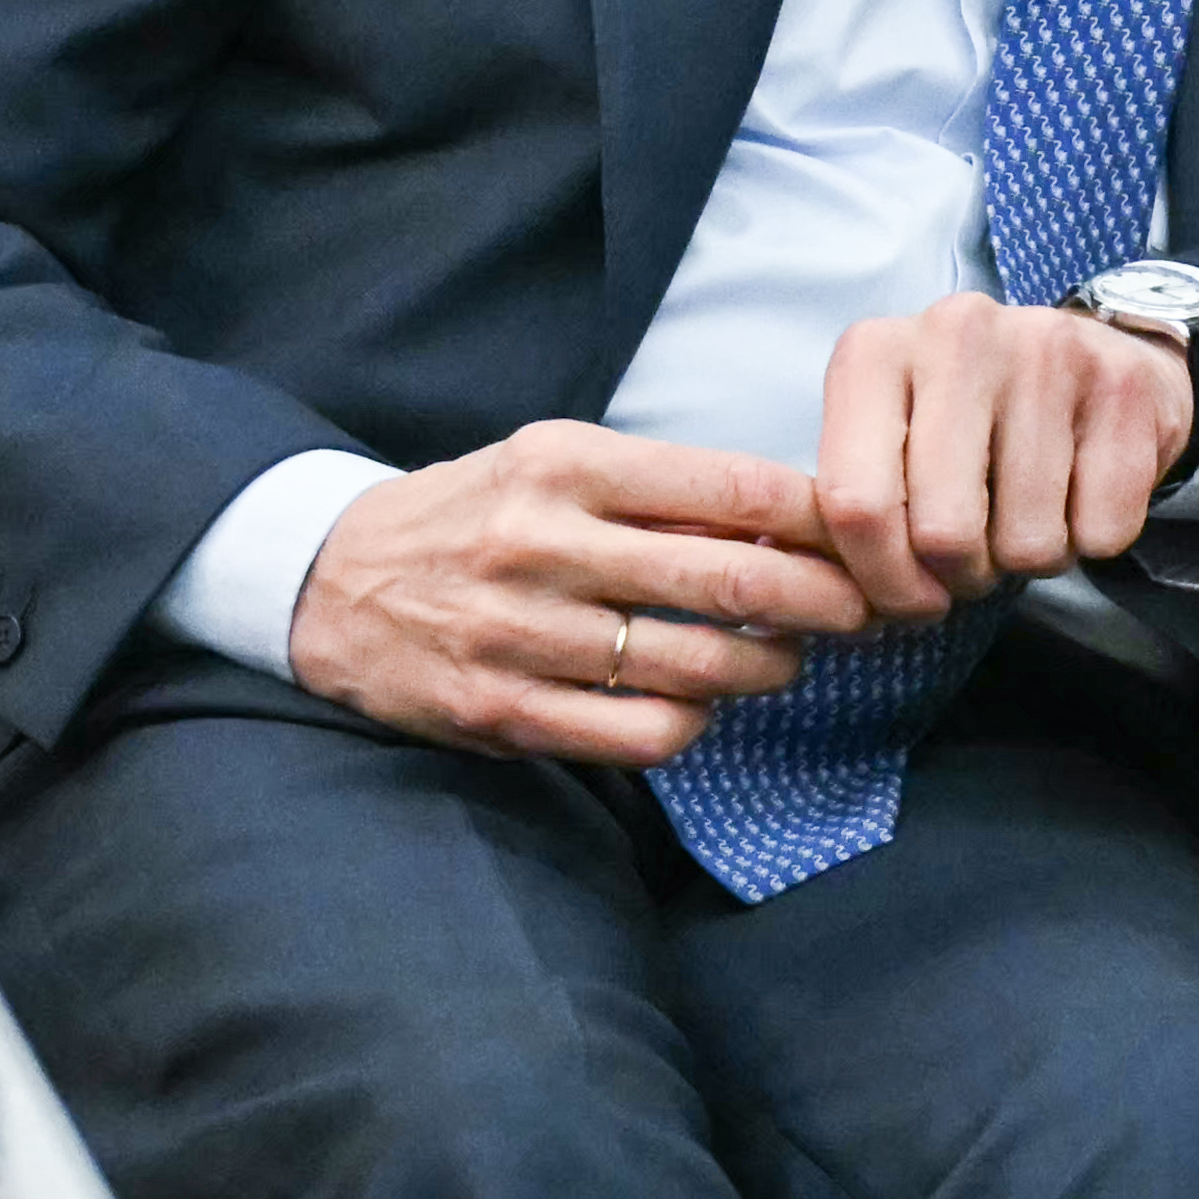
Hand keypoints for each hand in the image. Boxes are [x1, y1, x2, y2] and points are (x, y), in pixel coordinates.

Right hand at [287, 423, 876, 764]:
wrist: (329, 582)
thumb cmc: (478, 512)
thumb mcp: (559, 464)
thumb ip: (665, 489)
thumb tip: (798, 514)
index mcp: (568, 465)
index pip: (734, 486)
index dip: (822, 520)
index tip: (868, 539)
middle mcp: (541, 544)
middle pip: (730, 578)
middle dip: (822, 601)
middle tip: (864, 613)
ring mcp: (517, 633)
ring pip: (694, 666)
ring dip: (768, 668)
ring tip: (787, 660)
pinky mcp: (499, 712)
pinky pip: (636, 734)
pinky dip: (693, 725)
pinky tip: (702, 706)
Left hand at [813, 289, 1198, 624]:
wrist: (1100, 353)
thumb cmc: (974, 418)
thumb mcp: (891, 437)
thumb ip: (852, 506)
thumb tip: (830, 597)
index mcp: (875, 352)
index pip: (854, 503)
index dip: (882, 581)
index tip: (909, 600)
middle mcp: (958, 333)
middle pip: (943, 533)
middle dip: (962, 577)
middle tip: (974, 559)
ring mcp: (1048, 350)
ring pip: (1028, 542)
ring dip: (1029, 559)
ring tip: (1028, 514)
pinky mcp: (1124, 384)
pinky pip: (1102, 532)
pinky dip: (1092, 539)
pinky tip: (1080, 491)